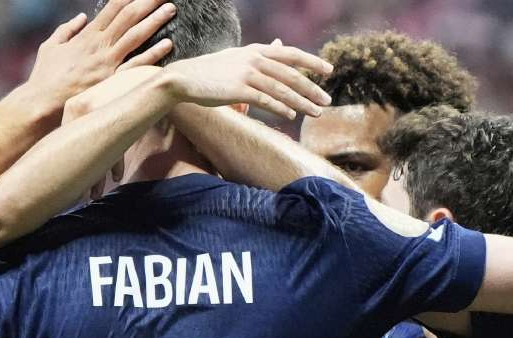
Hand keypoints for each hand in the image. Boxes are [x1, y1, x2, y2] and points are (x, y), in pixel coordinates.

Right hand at [24, 0, 176, 111]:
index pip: (113, 8)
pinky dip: (153, 54)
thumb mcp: (50, 46)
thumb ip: (67, 29)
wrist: (42, 102)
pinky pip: (136, 65)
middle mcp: (100, 44)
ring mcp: (107, 62)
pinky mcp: (112, 80)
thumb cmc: (45, 76)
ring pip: (136, 35)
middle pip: (128, 16)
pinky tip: (168, 44)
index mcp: (87, 35)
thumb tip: (81, 17)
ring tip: (171, 9)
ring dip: (155, 20)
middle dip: (147, 2)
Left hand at [63, 67, 160, 194]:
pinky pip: (112, 150)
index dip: (68, 162)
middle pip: (75, 148)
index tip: (72, 180)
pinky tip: (116, 177)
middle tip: (83, 196)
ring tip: (96, 194)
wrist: (154, 80)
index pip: (64, 139)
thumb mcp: (105, 104)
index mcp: (74, 105)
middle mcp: (80, 108)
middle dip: (82, 175)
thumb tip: (80, 146)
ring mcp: (97, 113)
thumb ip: (91, 121)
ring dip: (96, 177)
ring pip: (93, 153)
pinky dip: (113, 166)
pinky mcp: (115, 120)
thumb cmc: (129, 95)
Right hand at [164, 42, 332, 118]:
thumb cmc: (210, 72)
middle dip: (312, 88)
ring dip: (301, 102)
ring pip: (282, 89)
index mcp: (256, 51)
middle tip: (327, 100)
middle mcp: (254, 59)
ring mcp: (246, 74)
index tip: (328, 70)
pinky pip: (265, 100)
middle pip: (291, 74)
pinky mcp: (238, 90)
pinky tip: (291, 115)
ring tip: (315, 112)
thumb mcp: (237, 58)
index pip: (291, 54)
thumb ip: (258, 55)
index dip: (311, 62)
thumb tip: (279, 46)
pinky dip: (280, 108)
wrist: (184, 79)